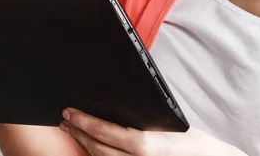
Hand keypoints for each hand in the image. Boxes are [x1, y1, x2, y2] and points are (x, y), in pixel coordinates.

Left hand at [59, 108, 245, 155]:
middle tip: (65, 119)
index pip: (106, 134)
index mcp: (146, 146)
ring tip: (74, 130)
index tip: (70, 111)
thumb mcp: (170, 124)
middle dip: (79, 132)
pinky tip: (92, 147)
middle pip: (98, 150)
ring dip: (85, 145)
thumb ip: (143, 121)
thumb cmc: (194, 144)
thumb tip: (115, 109)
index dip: (84, 122)